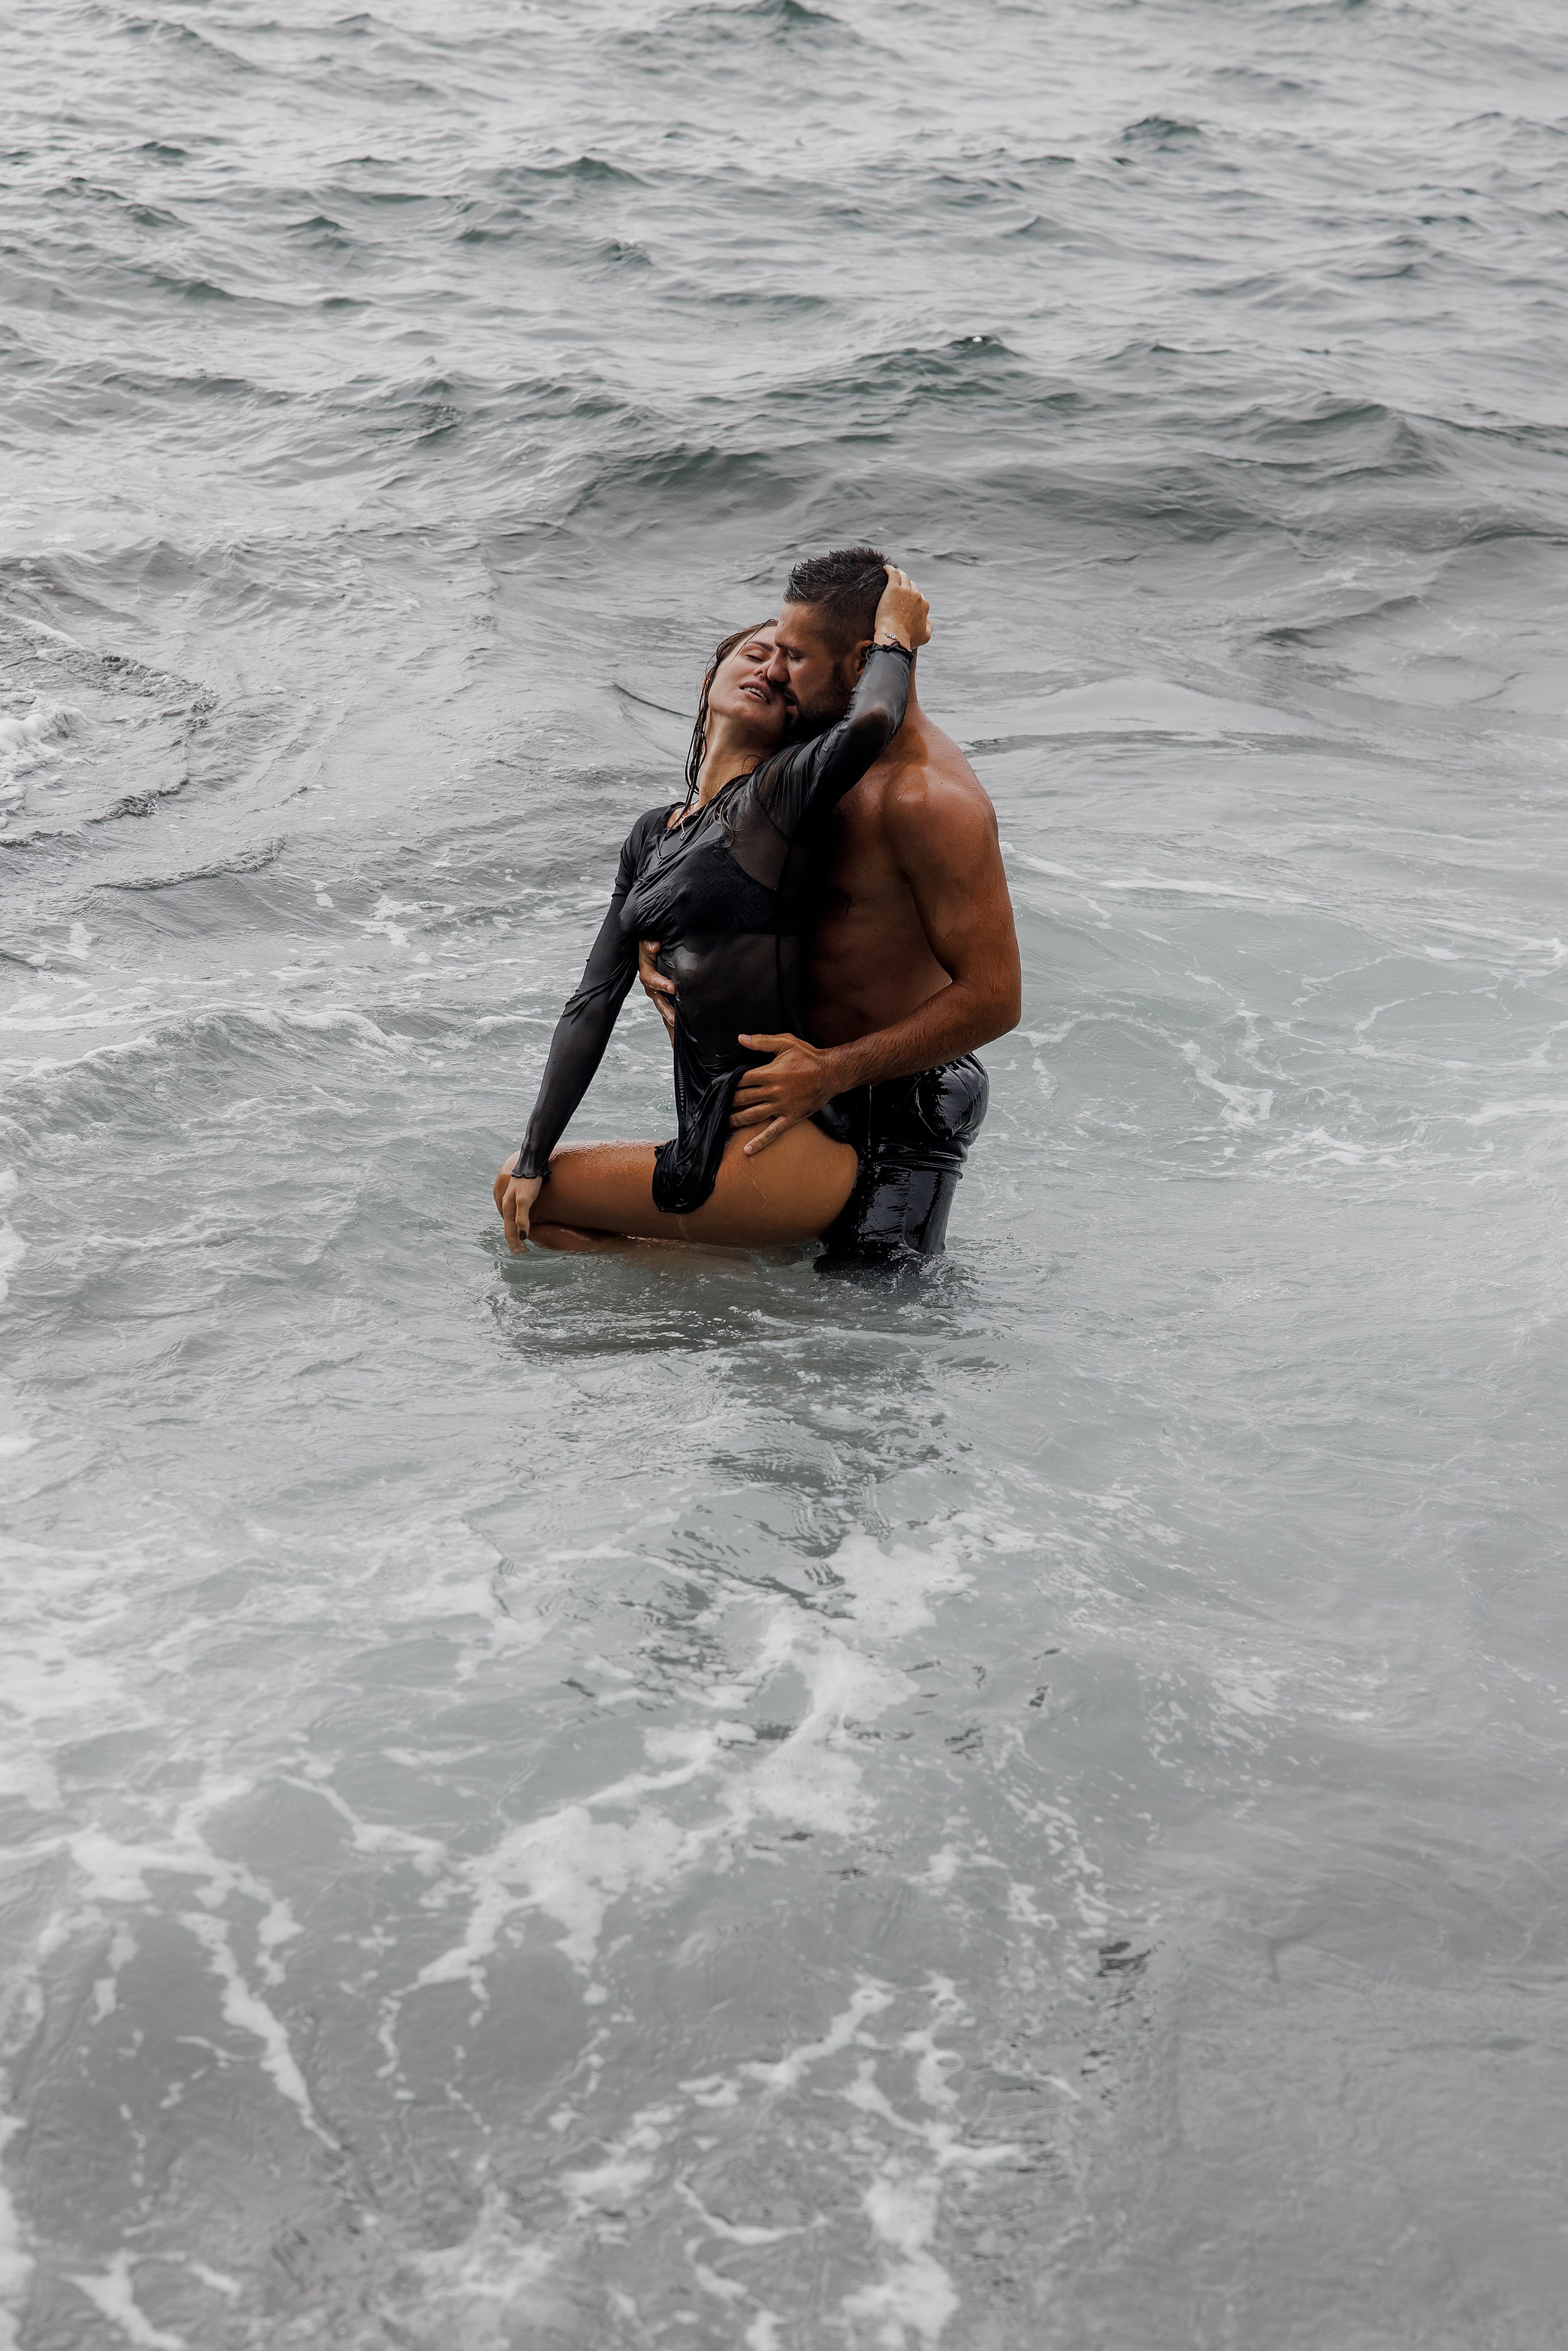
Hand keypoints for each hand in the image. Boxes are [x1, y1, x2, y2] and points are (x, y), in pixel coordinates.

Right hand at [494, 1161, 543, 1252]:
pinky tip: (521, 1223)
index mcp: (507, 1208)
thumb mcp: (525, 1200)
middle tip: (521, 1251)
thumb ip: (522, 1218)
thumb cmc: (529, 1182)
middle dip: (514, 1240)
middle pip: (509, 1227)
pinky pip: (514, 1214)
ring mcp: (511, 1200)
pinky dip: (517, 1222)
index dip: (514, 1243)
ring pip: (511, 1220)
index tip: (520, 1253)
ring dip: (515, 1232)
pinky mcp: (516, 1196)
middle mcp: (507, 1205)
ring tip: (521, 1240)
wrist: (531, 1164)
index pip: (509, 1231)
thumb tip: (522, 1236)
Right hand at [638, 938, 676, 1042]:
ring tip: (677, 1037)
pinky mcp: (666, 998)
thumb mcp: (647, 941)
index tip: (672, 988)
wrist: (654, 945)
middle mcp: (652, 985)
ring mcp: (659, 993)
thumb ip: (649, 943)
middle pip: (657, 1000)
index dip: (660, 983)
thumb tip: (654, 946)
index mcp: (647, 971)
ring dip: (669, 1021)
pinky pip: (668, 1013)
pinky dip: (672, 1028)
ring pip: (663, 1010)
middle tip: (674, 1019)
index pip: (651, 979)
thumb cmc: (652, 943)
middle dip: (666, 1011)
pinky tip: (677, 1040)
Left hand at [731, 1032, 841, 1155]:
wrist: (831, 1073)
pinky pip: (773, 1133)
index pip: (741, 1080)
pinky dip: (759, 1142)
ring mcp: (781, 1107)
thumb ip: (762, 1041)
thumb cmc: (809, 1056)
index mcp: (769, 1073)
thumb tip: (741, 1038)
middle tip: (717, 1106)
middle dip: (728, 1103)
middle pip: (742, 1099)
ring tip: (723, 1123)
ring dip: (736, 1121)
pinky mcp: (790, 1118)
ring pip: (752, 1116)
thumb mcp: (786, 1042)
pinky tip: (748, 1150)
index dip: (727, 1084)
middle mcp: (773, 1091)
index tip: (719, 1087)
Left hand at [872, 565, 929, 653]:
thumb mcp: (925, 635)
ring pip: (903, 577)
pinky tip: (885, 568)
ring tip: (893, 573)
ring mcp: (905, 591)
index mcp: (924, 605)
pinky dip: (889, 569)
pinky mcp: (893, 588)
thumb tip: (927, 619)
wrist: (895, 636)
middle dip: (906, 585)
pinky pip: (893, 573)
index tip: (906, 599)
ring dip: (899, 574)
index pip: (919, 597)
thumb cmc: (908, 638)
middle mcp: (917, 596)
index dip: (912, 597)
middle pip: (912, 585)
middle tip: (898, 586)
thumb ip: (928, 625)